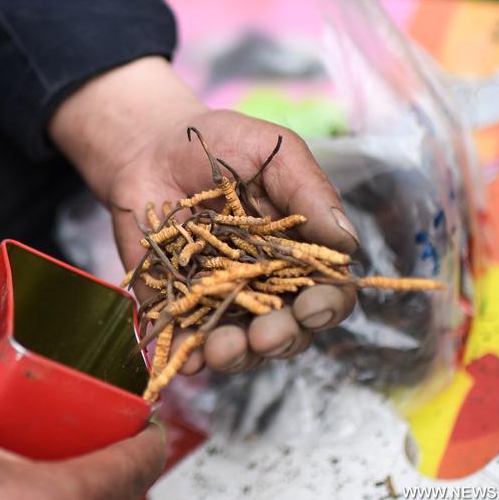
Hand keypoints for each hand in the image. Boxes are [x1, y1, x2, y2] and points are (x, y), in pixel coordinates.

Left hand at [50, 58, 357, 373]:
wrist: (150, 145)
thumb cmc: (220, 144)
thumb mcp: (273, 152)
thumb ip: (310, 192)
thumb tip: (348, 243)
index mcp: (298, 253)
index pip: (325, 292)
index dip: (326, 305)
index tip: (313, 305)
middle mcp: (264, 285)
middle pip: (287, 329)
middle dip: (281, 338)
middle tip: (266, 335)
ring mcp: (220, 299)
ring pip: (240, 345)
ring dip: (237, 355)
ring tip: (224, 347)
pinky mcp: (176, 304)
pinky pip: (186, 339)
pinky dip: (188, 353)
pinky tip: (188, 356)